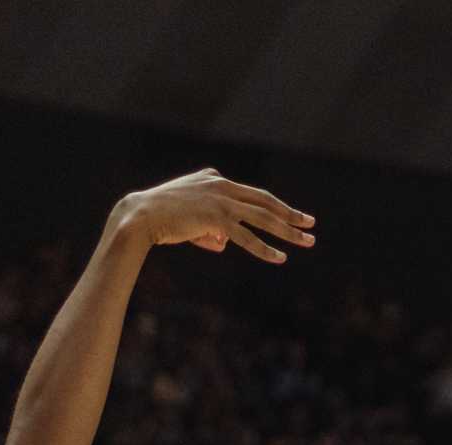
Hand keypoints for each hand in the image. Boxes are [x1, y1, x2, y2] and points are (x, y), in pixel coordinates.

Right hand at [114, 169, 314, 262]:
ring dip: (287, 231)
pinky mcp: (215, 218)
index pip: (251, 194)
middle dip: (290, 214)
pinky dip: (264, 248)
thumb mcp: (189, 219)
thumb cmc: (160, 218)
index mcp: (215, 178)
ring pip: (262, 217)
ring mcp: (220, 200)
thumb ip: (209, 229)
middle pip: (265, 202)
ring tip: (307, 241)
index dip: (272, 206)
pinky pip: (246, 237)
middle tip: (311, 223)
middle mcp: (221, 185)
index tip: (290, 215)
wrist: (140, 216)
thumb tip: (223, 244)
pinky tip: (281, 258)